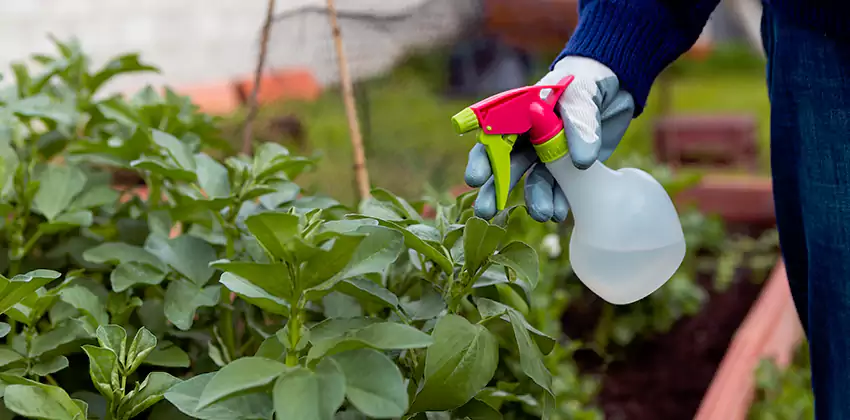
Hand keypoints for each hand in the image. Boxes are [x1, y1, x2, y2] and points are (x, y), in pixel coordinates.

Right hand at [464, 56, 635, 221]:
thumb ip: (579, 124)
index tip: (476, 179)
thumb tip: (580, 161)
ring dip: (534, 199)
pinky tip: (560, 212)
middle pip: (506, 165)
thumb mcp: (583, 94)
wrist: (618, 86)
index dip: (483, 159)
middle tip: (486, 211)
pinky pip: (560, 189)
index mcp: (520, 113)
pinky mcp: (570, 169)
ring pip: (534, 181)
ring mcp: (548, 155)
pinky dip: (559, 201)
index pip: (493, 137)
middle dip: (496, 189)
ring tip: (542, 215)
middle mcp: (529, 137)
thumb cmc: (590, 80)